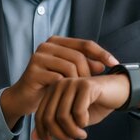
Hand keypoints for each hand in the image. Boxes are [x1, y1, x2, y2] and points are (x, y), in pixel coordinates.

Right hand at [0, 36, 118, 128]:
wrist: (23, 98)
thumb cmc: (49, 84)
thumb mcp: (69, 74)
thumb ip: (84, 67)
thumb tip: (103, 65)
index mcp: (57, 42)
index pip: (85, 44)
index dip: (102, 53)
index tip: (115, 64)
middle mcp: (47, 45)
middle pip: (78, 56)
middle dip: (88, 73)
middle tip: (90, 88)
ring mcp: (38, 57)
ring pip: (70, 67)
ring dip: (78, 83)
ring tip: (79, 94)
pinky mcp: (33, 71)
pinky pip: (58, 79)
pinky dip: (66, 89)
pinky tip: (68, 97)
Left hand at [31, 74, 129, 139]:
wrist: (119, 91)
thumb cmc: (95, 105)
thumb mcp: (72, 120)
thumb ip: (55, 127)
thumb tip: (35, 139)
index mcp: (53, 91)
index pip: (40, 115)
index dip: (43, 134)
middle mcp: (59, 84)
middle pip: (49, 117)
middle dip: (59, 136)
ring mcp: (72, 83)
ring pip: (62, 116)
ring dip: (72, 132)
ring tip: (82, 135)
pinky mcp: (85, 85)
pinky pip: (78, 112)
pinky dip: (82, 123)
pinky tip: (87, 123)